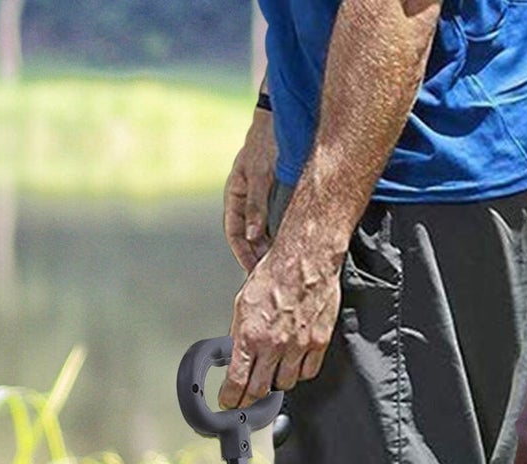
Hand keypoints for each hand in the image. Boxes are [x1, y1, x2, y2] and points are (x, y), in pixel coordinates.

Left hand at [219, 236, 342, 405]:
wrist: (305, 261)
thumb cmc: (274, 275)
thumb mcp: (243, 303)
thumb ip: (240, 333)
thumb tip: (236, 355)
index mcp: (250, 334)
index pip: (238, 380)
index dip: (231, 397)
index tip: (228, 403)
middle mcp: (274, 345)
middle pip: (261, 390)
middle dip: (250, 400)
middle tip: (246, 402)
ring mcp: (298, 346)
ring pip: (286, 383)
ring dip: (276, 383)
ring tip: (271, 376)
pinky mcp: (318, 344)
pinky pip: (308, 372)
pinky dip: (299, 373)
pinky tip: (292, 365)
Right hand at [224, 109, 277, 272]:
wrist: (280, 122)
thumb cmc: (266, 144)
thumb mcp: (260, 174)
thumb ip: (257, 205)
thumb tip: (253, 237)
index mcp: (234, 194)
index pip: (234, 233)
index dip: (243, 254)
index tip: (254, 272)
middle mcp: (245, 199)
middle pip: (248, 236)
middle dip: (257, 257)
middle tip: (272, 277)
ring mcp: (259, 199)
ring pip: (262, 232)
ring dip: (270, 249)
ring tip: (283, 268)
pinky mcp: (274, 197)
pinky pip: (275, 223)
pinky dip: (280, 237)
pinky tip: (292, 249)